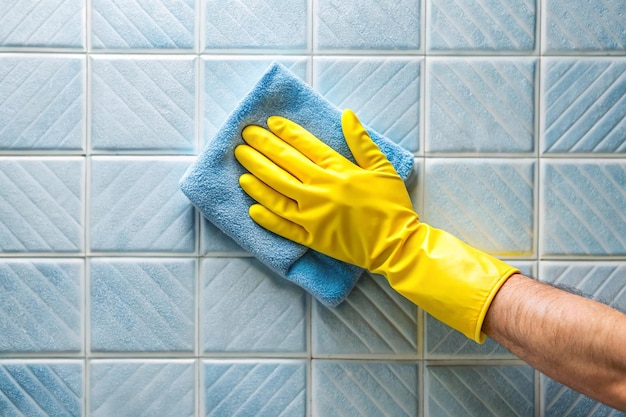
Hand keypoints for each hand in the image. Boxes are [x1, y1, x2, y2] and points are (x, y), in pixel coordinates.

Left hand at [235, 109, 518, 341]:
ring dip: (257, 177)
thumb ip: (362, 141)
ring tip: (241, 166)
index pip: (306, 146)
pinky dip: (266, 217)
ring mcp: (313, 216)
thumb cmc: (392, 206)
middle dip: (262, 148)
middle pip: (285, 165)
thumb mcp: (382, 168)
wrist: (395, 245)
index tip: (271, 122)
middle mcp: (321, 191)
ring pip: (277, 193)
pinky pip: (282, 227)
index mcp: (338, 172)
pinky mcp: (311, 238)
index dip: (287, 132)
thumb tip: (346, 114)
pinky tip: (251, 206)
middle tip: (245, 136)